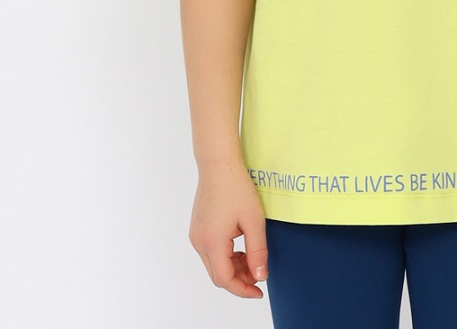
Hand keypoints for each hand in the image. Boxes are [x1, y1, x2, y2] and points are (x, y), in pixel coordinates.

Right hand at [188, 159, 268, 297]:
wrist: (218, 163)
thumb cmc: (237, 187)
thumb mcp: (254, 220)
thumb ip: (257, 251)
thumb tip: (261, 276)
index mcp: (212, 242)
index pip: (226, 280)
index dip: (243, 290)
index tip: (259, 292)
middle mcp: (199, 242)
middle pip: (218, 275)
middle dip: (239, 280)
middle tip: (259, 273)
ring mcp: (195, 235)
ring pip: (213, 264)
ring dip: (232, 268)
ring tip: (252, 258)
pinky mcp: (196, 229)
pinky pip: (209, 252)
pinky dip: (225, 256)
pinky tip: (239, 248)